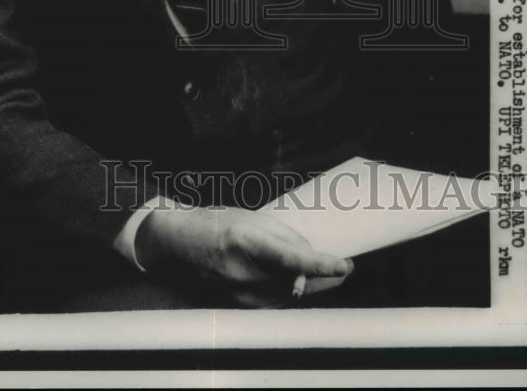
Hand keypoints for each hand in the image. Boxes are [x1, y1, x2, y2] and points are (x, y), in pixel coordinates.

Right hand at [135, 204, 353, 306]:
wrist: (181, 246)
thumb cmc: (217, 224)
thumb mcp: (253, 219)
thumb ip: (285, 238)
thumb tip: (311, 257)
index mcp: (246, 242)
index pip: (292, 259)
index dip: (321, 265)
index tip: (345, 266)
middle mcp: (244, 274)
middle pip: (298, 284)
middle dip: (324, 277)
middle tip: (341, 267)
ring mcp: (242, 296)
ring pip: (290, 295)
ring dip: (307, 283)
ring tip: (312, 266)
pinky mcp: (242, 307)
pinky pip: (277, 301)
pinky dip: (290, 289)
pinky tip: (291, 276)